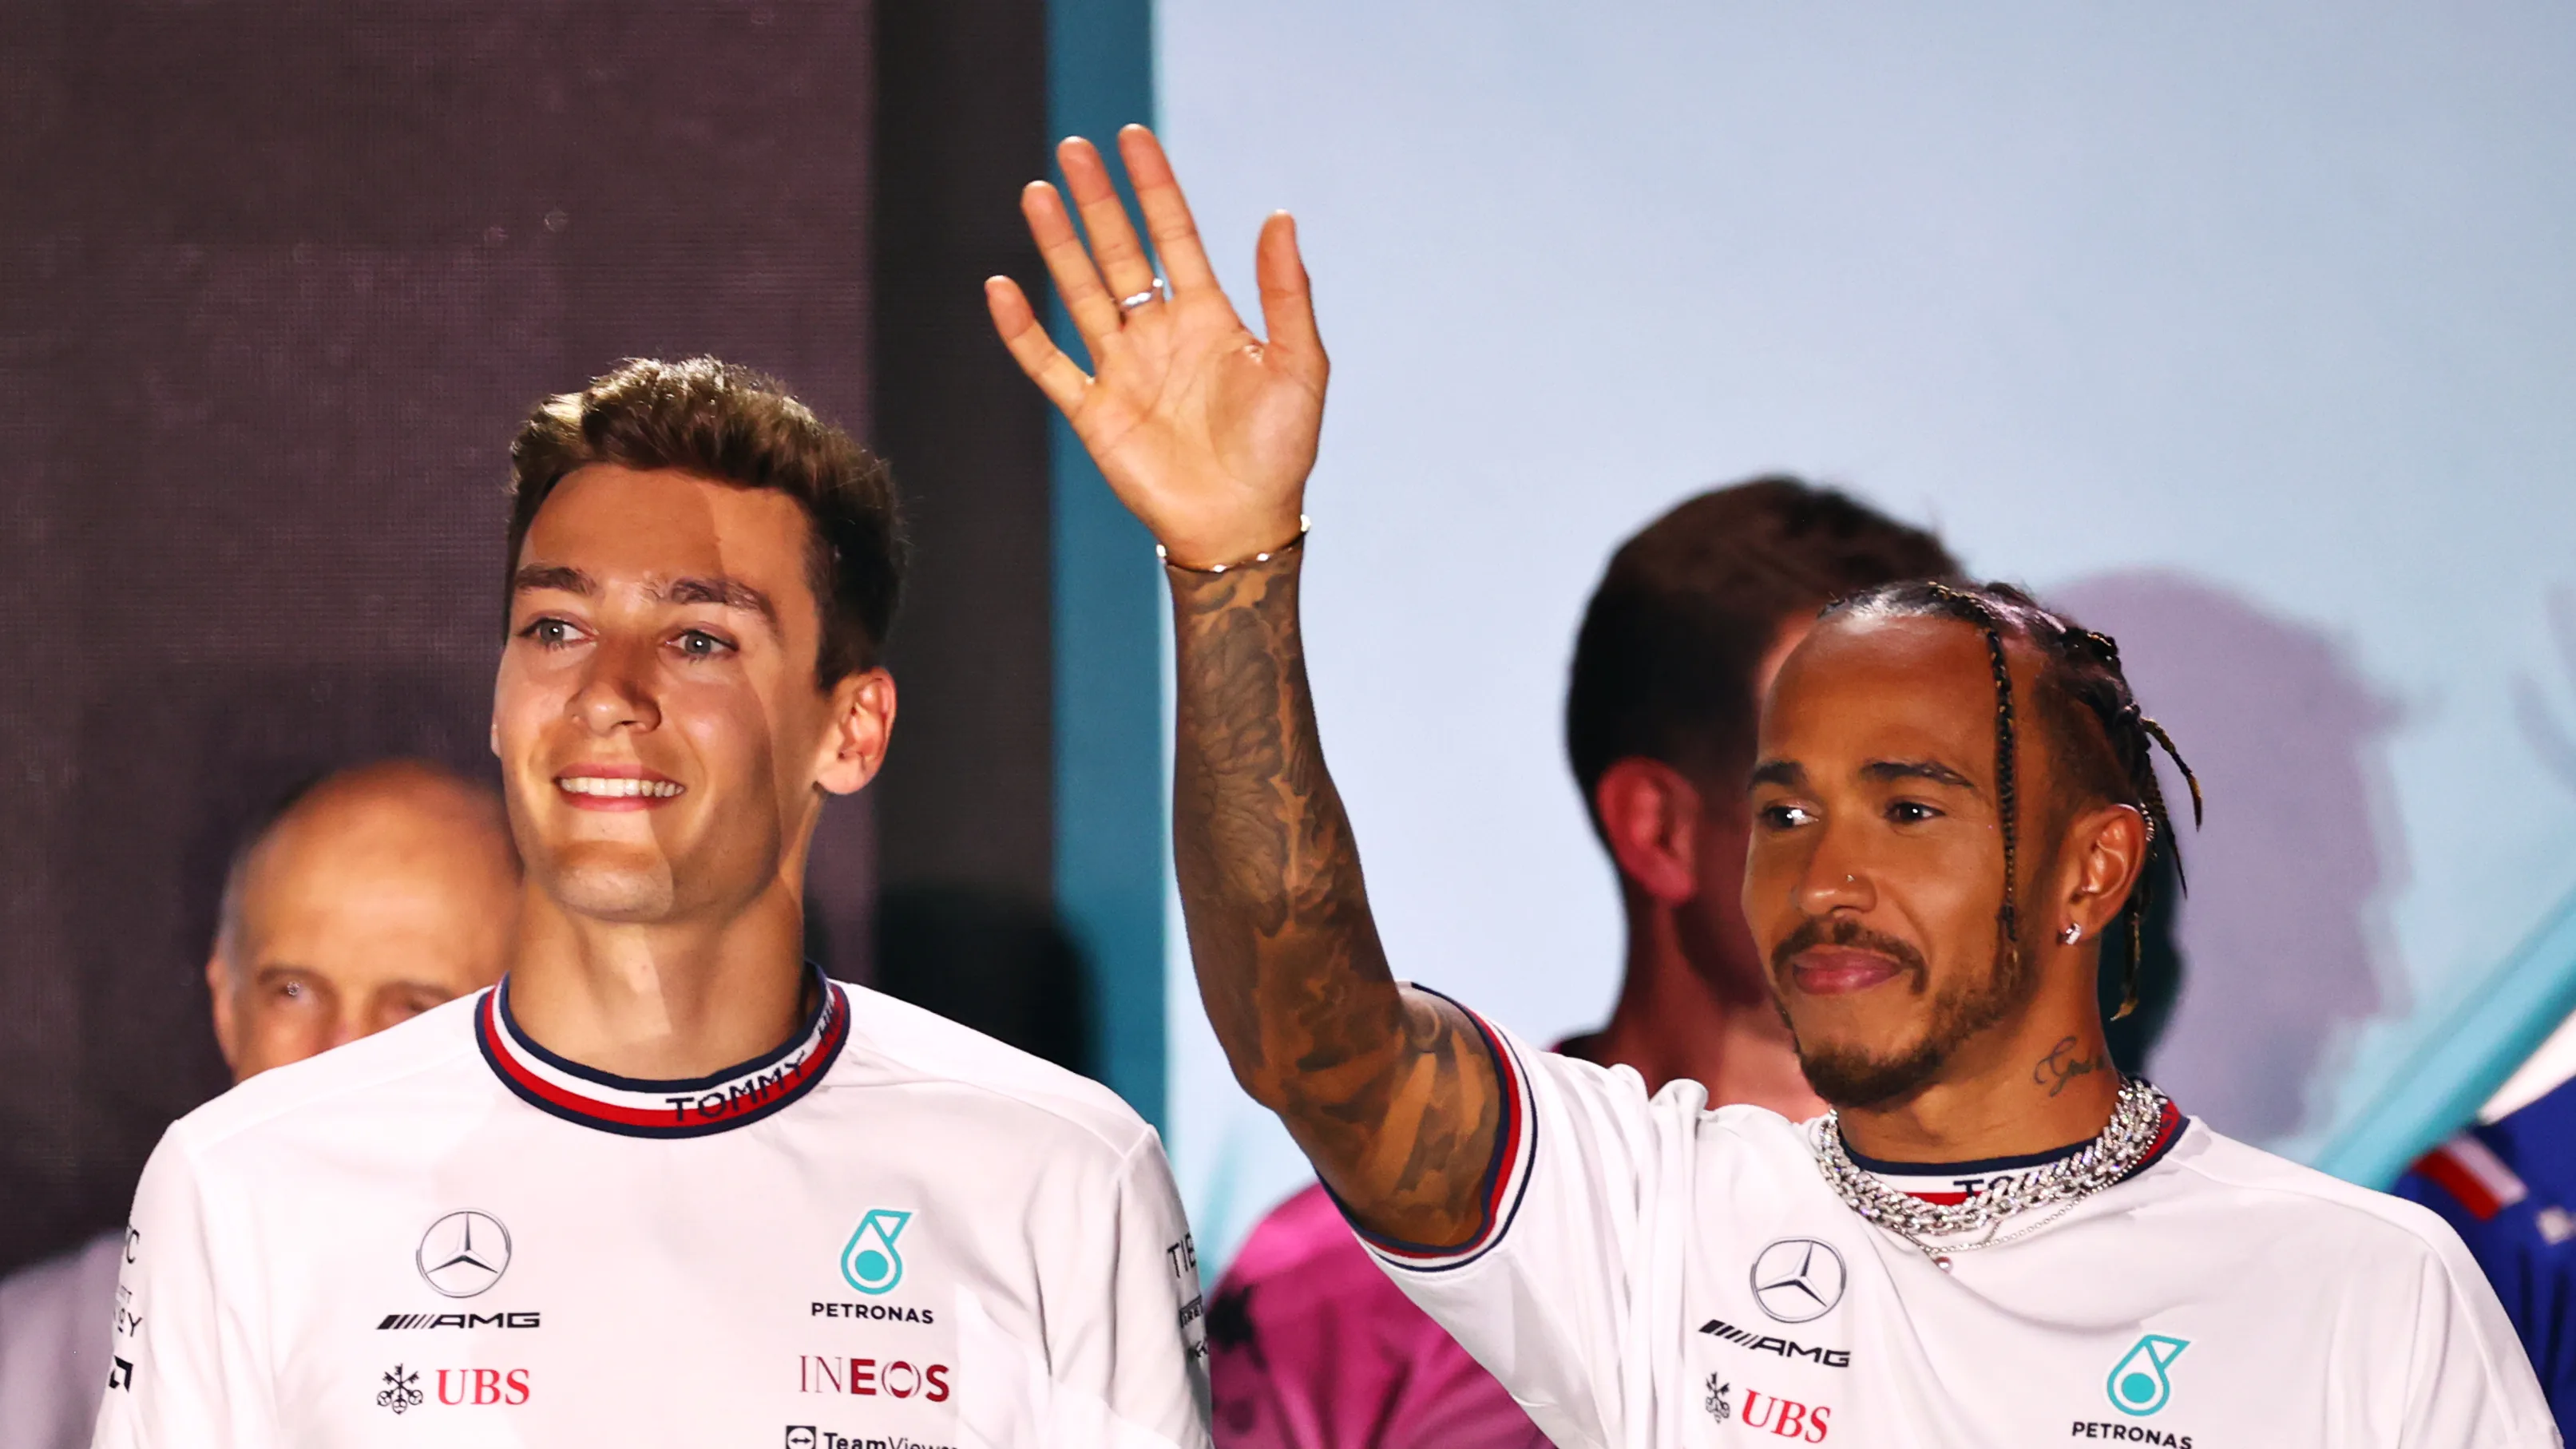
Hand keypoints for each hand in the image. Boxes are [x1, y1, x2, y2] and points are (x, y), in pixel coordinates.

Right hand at [987, 126, 1326, 568]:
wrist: (1242, 525)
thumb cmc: (1280, 449)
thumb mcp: (1298, 364)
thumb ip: (1285, 292)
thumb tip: (1278, 214)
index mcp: (1207, 317)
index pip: (1174, 234)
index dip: (1154, 186)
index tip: (1132, 137)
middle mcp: (1158, 334)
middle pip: (1119, 252)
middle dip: (1097, 201)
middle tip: (1072, 147)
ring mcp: (1122, 370)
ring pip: (1079, 293)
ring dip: (1058, 245)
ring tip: (1038, 192)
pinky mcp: (1093, 412)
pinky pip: (1048, 364)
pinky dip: (1022, 329)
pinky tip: (1002, 286)